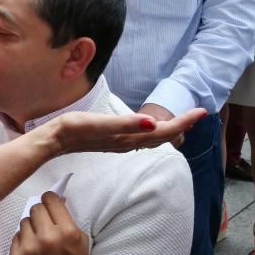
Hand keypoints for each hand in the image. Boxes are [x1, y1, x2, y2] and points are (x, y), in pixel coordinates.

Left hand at [10, 192, 93, 254]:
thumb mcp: (81, 243)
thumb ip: (67, 222)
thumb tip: (55, 202)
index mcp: (67, 232)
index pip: (50, 199)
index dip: (50, 201)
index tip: (51, 205)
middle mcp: (46, 237)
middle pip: (35, 208)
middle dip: (41, 214)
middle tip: (45, 225)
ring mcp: (28, 248)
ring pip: (24, 222)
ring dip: (31, 228)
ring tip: (38, 241)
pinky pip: (16, 238)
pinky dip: (23, 242)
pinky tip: (31, 252)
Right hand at [48, 107, 206, 155]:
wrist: (52, 142)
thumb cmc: (72, 130)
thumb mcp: (98, 123)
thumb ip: (126, 124)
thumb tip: (153, 124)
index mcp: (128, 137)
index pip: (164, 131)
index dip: (184, 121)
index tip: (202, 111)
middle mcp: (128, 142)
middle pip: (162, 136)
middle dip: (182, 125)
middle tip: (198, 114)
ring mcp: (120, 143)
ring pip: (152, 138)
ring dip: (169, 130)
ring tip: (182, 120)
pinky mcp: (112, 140)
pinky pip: (141, 138)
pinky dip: (154, 132)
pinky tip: (152, 128)